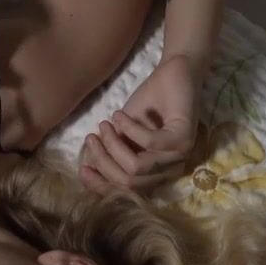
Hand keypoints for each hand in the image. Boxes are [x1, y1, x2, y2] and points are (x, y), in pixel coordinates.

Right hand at [79, 53, 202, 195]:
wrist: (173, 73)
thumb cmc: (150, 102)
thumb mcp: (124, 132)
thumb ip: (111, 151)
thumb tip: (88, 167)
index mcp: (156, 173)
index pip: (127, 191)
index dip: (101, 184)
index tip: (82, 168)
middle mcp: (170, 170)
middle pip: (129, 183)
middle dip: (104, 161)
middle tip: (92, 138)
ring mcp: (179, 156)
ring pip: (137, 167)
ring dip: (114, 145)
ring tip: (105, 124)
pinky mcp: (183, 138)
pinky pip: (149, 143)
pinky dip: (129, 129)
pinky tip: (119, 115)